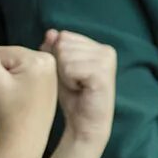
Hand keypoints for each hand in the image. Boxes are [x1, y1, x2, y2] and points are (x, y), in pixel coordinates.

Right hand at [0, 43, 56, 151]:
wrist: (23, 144)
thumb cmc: (9, 113)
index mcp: (40, 59)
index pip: (1, 52)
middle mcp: (49, 63)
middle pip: (9, 60)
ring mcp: (50, 75)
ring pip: (14, 69)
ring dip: (3, 82)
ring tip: (2, 101)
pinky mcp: (47, 85)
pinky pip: (23, 77)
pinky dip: (13, 87)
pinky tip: (12, 102)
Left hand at [41, 29, 114, 144]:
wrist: (83, 125)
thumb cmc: (72, 97)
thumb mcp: (59, 67)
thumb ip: (54, 48)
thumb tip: (51, 32)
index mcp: (98, 46)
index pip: (63, 36)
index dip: (58, 57)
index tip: (70, 75)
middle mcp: (107, 50)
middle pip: (62, 43)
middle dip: (60, 65)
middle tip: (73, 82)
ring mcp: (106, 61)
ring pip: (64, 55)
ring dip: (64, 74)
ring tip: (77, 86)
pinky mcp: (102, 74)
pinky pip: (69, 68)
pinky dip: (68, 81)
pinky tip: (80, 90)